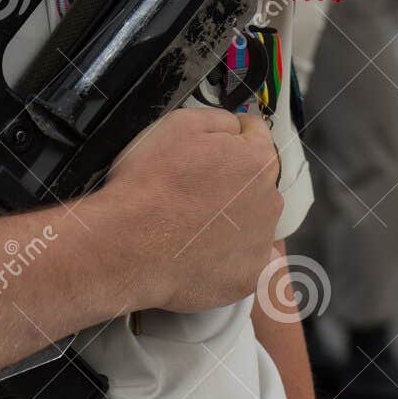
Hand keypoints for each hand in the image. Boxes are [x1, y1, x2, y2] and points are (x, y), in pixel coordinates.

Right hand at [102, 107, 282, 313]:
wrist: (128, 245)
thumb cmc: (150, 182)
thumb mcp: (180, 124)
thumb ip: (220, 119)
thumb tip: (236, 128)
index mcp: (258, 161)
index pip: (256, 135)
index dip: (231, 136)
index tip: (210, 148)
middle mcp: (270, 201)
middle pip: (256, 182)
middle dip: (233, 181)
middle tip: (192, 189)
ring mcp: (260, 244)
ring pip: (251, 222)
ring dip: (232, 220)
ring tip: (191, 226)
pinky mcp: (247, 279)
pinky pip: (242, 261)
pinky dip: (225, 257)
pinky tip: (198, 253)